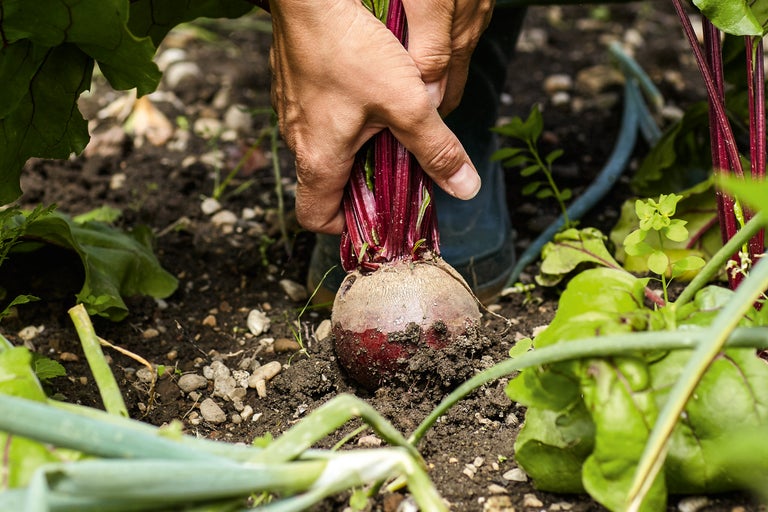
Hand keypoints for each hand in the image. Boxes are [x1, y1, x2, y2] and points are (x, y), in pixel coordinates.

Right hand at [268, 0, 489, 232]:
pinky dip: (340, 117)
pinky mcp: (291, 85)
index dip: (345, 225)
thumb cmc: (351, 47)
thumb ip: (437, 147)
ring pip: (321, 147)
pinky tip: (364, 91)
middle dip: (360, 182)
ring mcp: (288, 111)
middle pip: (324, 183)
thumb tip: (465, 187)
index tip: (377, 212)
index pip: (316, 218)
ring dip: (352, 147)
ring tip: (384, 124)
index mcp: (317, 157)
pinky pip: (315, 116)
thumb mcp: (406, 103)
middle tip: (395, 166)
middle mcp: (296, 140)